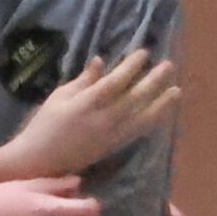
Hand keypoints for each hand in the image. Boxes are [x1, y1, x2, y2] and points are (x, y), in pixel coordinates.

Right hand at [8, 47, 179, 178]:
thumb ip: (82, 81)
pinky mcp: (113, 147)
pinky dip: (152, 120)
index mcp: (85, 105)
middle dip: (153, 81)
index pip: (115, 82)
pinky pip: (138, 132)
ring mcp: (110, 136)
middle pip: (134, 99)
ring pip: (142, 118)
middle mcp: (102, 121)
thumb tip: (102, 62)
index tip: (144, 53)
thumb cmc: (44, 125)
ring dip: (161, 103)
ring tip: (176, 89)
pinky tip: (163, 111)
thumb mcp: (58, 98)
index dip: (131, 67)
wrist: (40, 162)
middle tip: (169, 66)